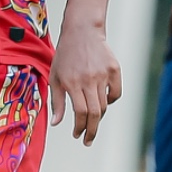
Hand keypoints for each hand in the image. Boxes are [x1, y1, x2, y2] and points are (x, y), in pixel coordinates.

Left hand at [49, 22, 122, 144]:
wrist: (82, 31)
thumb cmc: (65, 55)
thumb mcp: (55, 77)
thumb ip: (57, 101)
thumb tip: (56, 123)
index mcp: (72, 82)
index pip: (80, 112)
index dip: (80, 127)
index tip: (77, 135)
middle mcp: (89, 79)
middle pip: (94, 113)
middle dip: (91, 130)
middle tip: (87, 139)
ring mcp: (103, 74)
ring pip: (104, 105)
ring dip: (98, 117)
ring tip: (91, 120)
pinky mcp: (114, 69)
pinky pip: (116, 93)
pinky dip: (111, 101)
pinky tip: (103, 102)